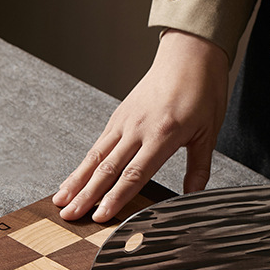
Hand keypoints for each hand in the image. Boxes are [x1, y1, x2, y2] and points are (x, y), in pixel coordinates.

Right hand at [54, 30, 229, 222]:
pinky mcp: (119, 116)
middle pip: (107, 168)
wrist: (190, 54)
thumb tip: (194, 198)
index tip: (100, 215)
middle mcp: (138, 128)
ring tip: (61, 201)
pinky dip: (84, 164)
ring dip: (76, 181)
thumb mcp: (208, 134)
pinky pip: (98, 144)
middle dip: (86, 195)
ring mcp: (125, 121)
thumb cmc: (202, 91)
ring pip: (95, 156)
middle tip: (69, 215)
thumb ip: (198, 169)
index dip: (116, 197)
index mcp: (162, 135)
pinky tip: (74, 178)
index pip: (134, 174)